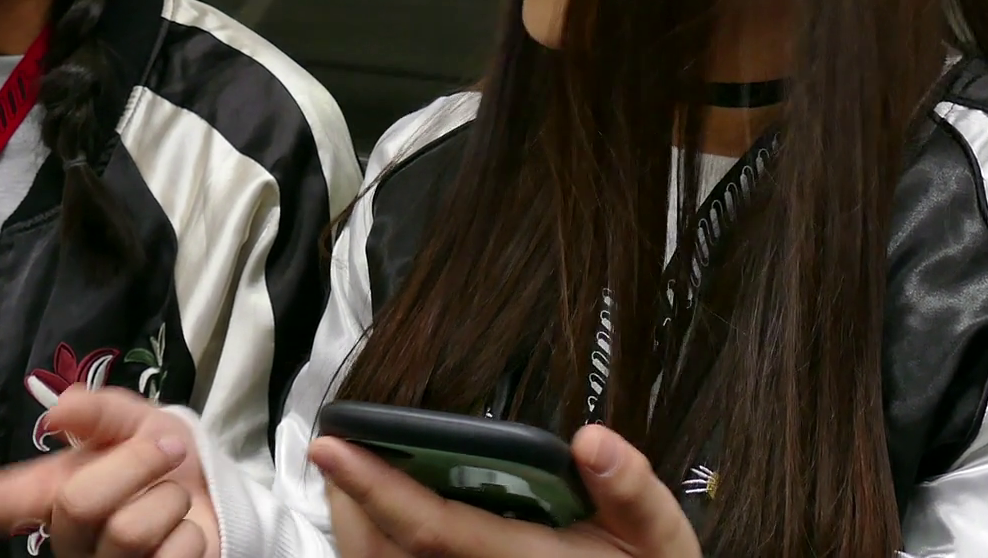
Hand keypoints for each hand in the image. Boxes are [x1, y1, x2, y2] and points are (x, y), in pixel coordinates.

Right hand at [0, 387, 216, 557]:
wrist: (212, 493)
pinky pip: (172, 556)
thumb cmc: (161, 459)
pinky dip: (190, 535)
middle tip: (166, 451)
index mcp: (58, 491)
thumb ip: (101, 411)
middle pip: (79, 502)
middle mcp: (71, 536)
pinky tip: (182, 536)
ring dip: (169, 500)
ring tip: (171, 499)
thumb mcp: (135, 422)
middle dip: (136, 462)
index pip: (9, 497)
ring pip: (128, 531)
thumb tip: (59, 411)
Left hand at [311, 423, 701, 557]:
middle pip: (378, 551)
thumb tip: (594, 440)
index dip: (373, 486)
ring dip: (354, 519)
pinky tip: (384, 510)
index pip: (428, 527)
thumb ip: (631, 490)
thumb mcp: (657, 539)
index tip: (330, 443)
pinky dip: (375, 542)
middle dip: (348, 496)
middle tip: (339, 440)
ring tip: (352, 469)